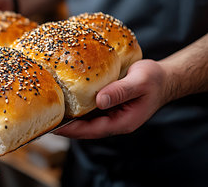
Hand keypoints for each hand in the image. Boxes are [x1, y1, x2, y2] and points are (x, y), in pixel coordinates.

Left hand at [54, 59, 169, 138]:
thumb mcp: (140, 82)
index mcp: (122, 122)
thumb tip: (100, 100)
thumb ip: (121, 91)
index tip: (55, 127)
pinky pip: (89, 108)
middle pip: (85, 128)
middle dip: (65, 125)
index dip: (73, 130)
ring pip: (85, 119)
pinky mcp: (106, 105)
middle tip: (45, 119)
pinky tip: (64, 97)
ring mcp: (109, 114)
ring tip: (49, 110)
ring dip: (69, 115)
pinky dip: (77, 105)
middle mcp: (113, 121)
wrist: (163, 77)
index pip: (93, 130)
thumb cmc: (154, 80)